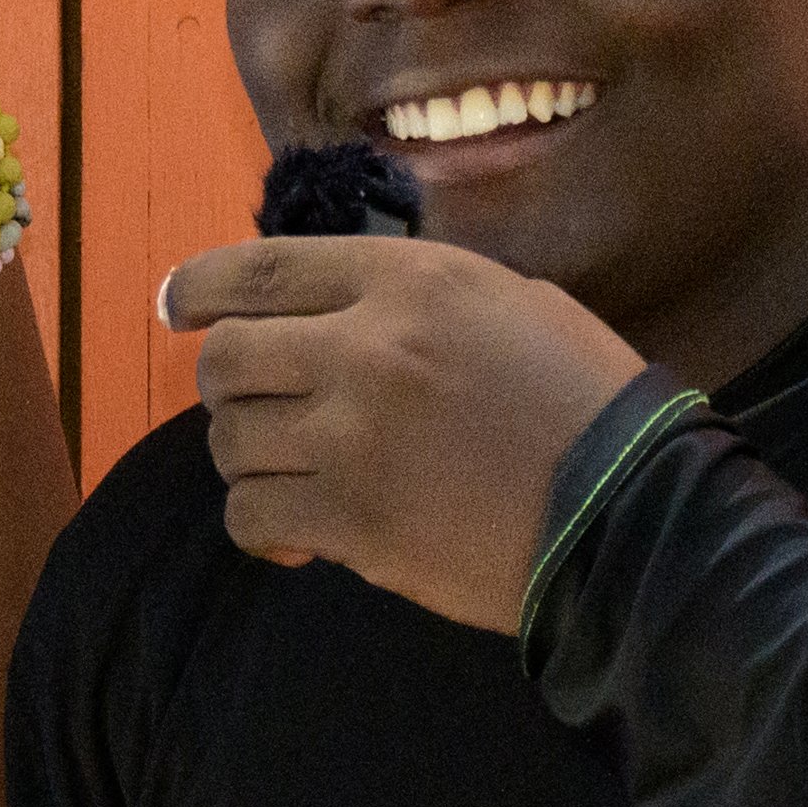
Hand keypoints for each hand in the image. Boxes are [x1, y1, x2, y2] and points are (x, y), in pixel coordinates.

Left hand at [166, 231, 653, 631]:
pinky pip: (250, 515)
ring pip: (228, 440)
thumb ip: (409, 298)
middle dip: (228, 388)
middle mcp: (367, 347)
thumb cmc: (584, 401)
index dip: (199, 289)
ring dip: (249, 461)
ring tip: (296, 476)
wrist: (631, 508)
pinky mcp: (351, 517)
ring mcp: (352, 435)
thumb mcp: (508, 302)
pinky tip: (295, 536)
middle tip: (259, 413)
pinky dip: (260, 527)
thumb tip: (324, 310)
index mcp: (409, 280)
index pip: (258, 270)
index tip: (175, 307)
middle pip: (225, 359)